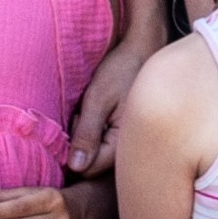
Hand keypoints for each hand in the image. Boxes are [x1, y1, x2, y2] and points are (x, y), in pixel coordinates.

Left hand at [67, 22, 162, 176]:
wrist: (144, 49)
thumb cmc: (123, 69)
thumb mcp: (99, 98)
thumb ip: (87, 133)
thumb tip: (75, 167)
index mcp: (124, 143)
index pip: (88, 169)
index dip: (74, 150)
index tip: (78, 121)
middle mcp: (129, 147)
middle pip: (91, 163)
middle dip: (81, 142)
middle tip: (85, 112)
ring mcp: (127, 140)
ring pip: (95, 152)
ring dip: (87, 133)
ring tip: (93, 108)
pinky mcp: (124, 132)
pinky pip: (103, 141)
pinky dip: (95, 127)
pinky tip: (100, 110)